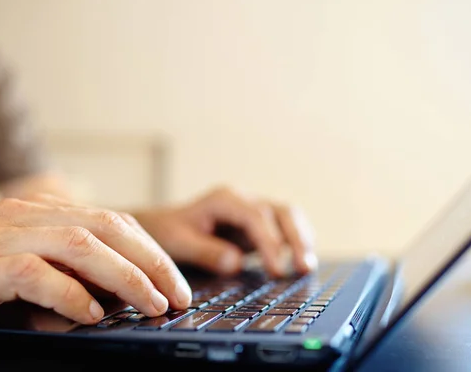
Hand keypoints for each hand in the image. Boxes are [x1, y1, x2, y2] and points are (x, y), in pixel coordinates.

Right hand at [0, 194, 191, 331]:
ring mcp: (6, 236)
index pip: (113, 221)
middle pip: (108, 228)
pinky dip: (69, 294)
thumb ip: (64, 264)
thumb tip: (113, 292)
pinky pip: (35, 275)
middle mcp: (31, 215)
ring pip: (81, 246)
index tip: (175, 281)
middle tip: (177, 295)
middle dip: (151, 262)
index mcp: (45, 211)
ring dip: (124, 277)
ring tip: (151, 304)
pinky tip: (91, 314)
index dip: (151, 251)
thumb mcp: (22, 257)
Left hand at [132, 187, 316, 277]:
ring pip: (288, 217)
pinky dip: (296, 243)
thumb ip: (206, 252)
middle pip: (281, 211)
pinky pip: (284, 229)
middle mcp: (243, 200)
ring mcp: (252, 211)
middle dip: (296, 238)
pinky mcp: (258, 226)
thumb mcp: (179, 243)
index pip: (256, 217)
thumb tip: (237, 263)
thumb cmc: (168, 232)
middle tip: (304, 268)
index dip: (269, 243)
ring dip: (301, 239)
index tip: (275, 270)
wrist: (163, 226)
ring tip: (307, 268)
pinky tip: (300, 263)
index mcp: (224, 199)